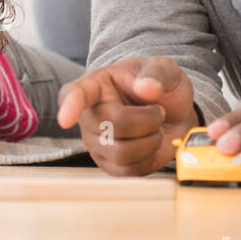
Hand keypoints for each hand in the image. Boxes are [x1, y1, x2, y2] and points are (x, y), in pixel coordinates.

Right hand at [56, 57, 199, 175]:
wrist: (174, 112)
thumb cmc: (161, 87)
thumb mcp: (164, 68)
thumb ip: (157, 73)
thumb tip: (147, 88)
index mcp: (95, 85)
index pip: (75, 94)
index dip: (70, 106)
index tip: (65, 119)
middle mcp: (89, 116)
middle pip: (110, 127)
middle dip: (146, 120)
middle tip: (158, 111)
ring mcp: (97, 144)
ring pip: (122, 153)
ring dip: (150, 141)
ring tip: (154, 128)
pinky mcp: (111, 166)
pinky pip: (131, 171)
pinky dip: (150, 158)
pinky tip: (150, 143)